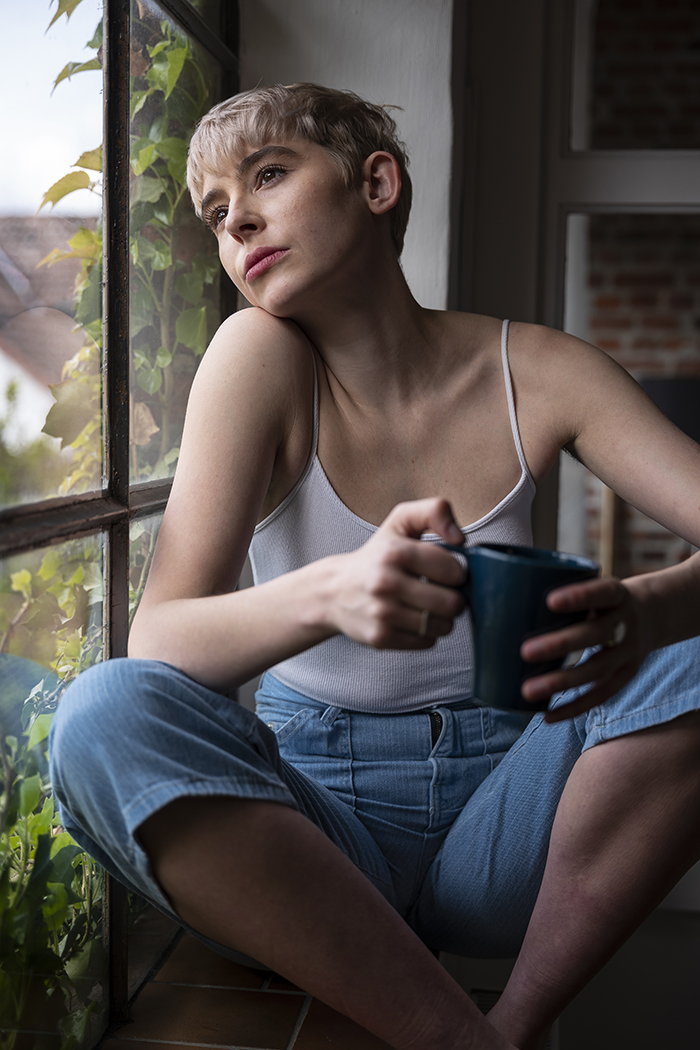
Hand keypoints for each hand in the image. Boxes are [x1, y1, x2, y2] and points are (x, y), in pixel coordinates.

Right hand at [324, 498, 466, 648]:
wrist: (333, 590)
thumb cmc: (375, 557)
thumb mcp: (401, 521)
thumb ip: (434, 511)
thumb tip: (460, 538)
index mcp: (394, 552)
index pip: (454, 570)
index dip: (456, 572)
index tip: (444, 571)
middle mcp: (386, 583)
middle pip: (452, 603)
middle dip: (452, 598)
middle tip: (438, 591)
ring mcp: (382, 613)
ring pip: (443, 626)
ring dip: (441, 618)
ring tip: (425, 606)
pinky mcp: (381, 637)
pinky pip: (427, 642)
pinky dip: (425, 633)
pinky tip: (411, 619)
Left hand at [518, 575, 648, 721]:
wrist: (652, 615)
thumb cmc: (600, 598)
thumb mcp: (593, 584)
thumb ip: (557, 587)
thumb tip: (492, 589)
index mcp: (617, 594)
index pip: (603, 592)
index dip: (580, 596)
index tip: (550, 600)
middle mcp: (627, 624)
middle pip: (597, 635)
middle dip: (562, 644)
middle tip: (525, 651)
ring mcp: (629, 654)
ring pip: (597, 670)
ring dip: (562, 682)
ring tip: (528, 691)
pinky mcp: (625, 677)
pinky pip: (600, 696)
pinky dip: (573, 707)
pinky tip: (546, 715)